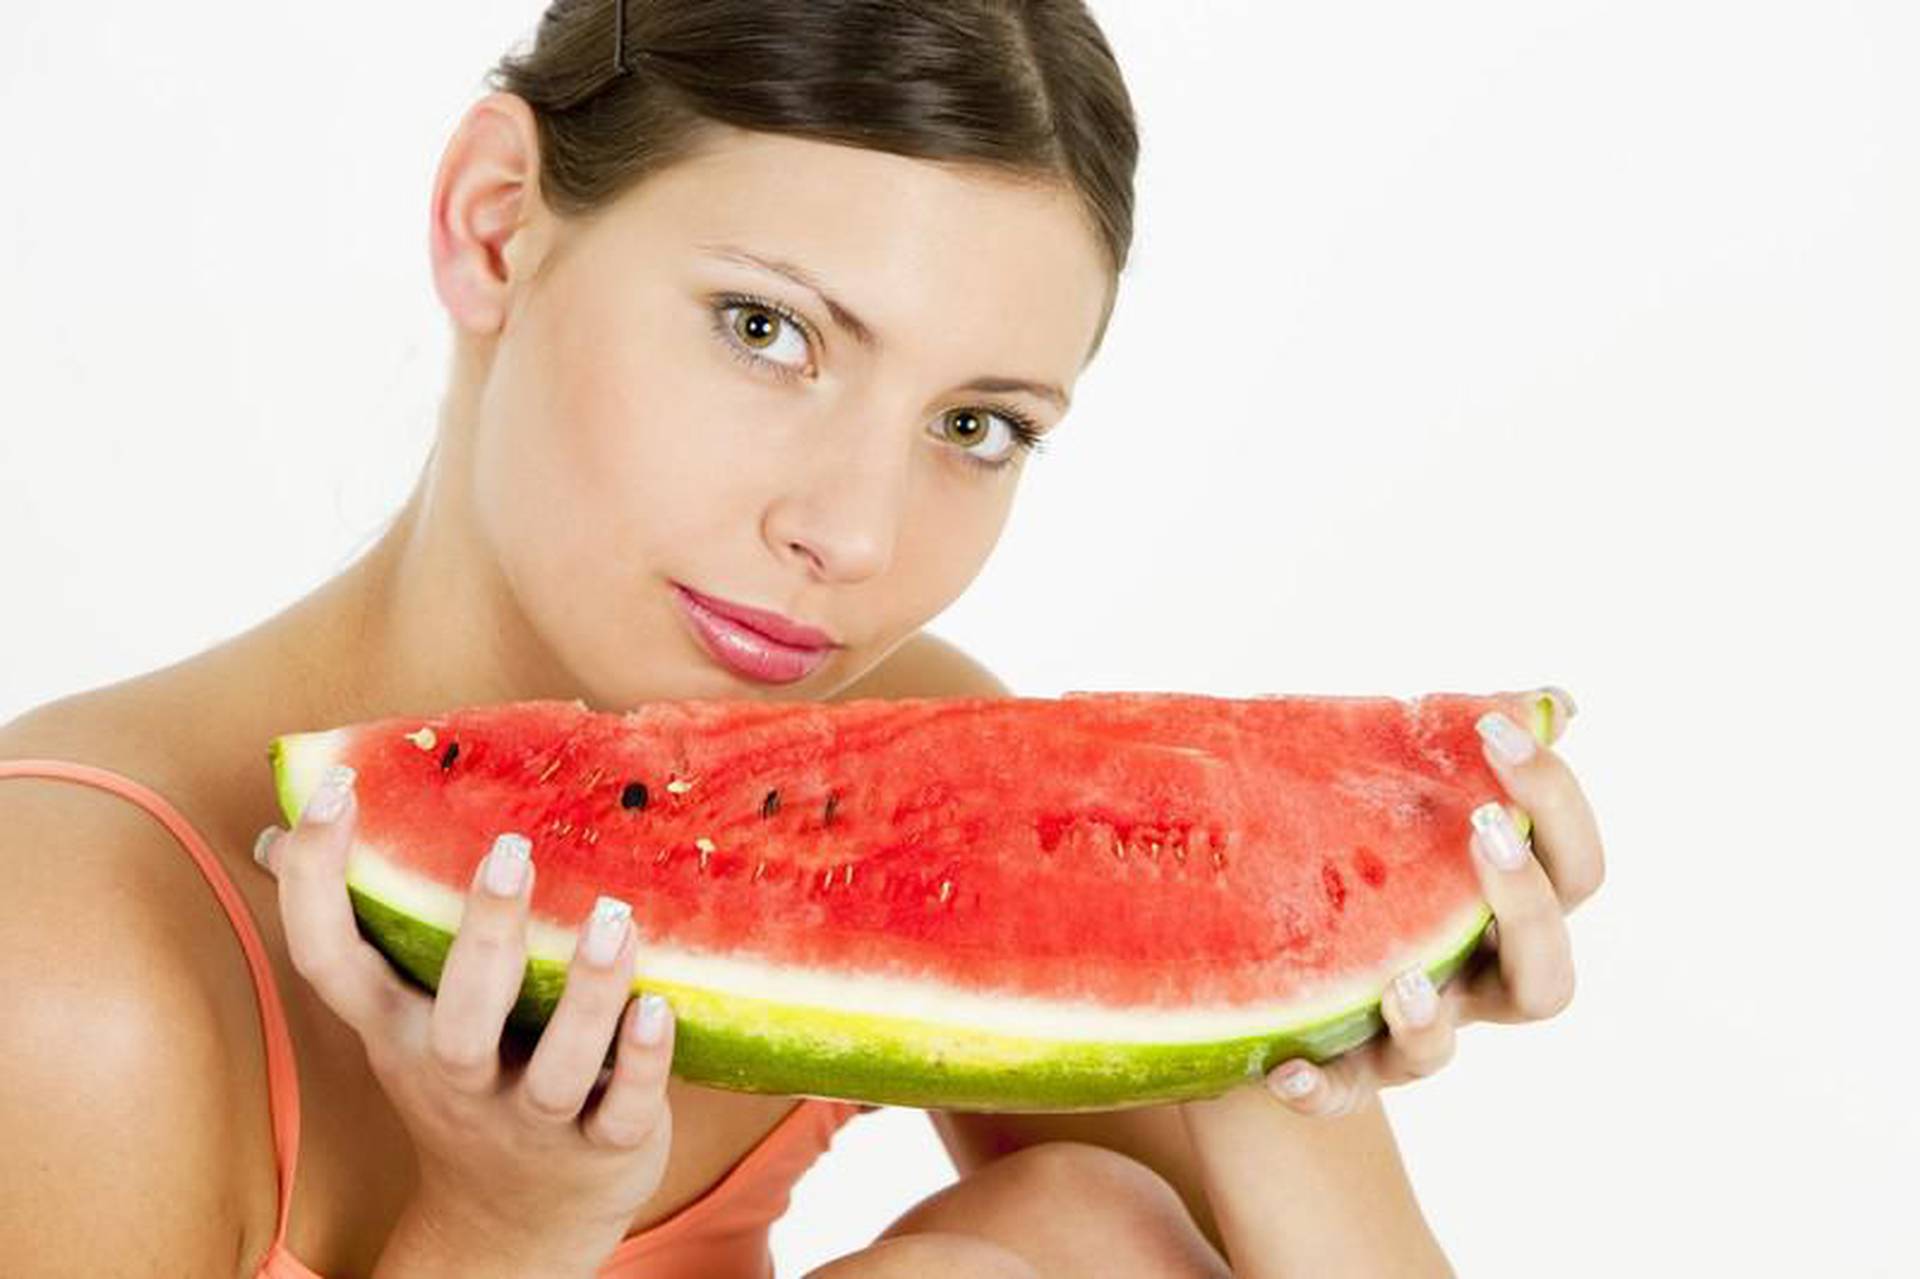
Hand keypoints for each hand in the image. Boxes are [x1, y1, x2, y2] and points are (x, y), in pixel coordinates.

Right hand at [253, 764, 677, 1265]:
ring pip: (555, 1065)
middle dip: (484, 935)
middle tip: (511, 846)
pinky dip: (643, 1063)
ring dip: (586, 993)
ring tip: (614, 917)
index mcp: (400, 1032)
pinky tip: (662, 1005)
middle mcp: (457, 1077)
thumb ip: (366, 933)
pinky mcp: (604, 1148)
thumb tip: (277, 835)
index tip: (337, 789)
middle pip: (459, 1017)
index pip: (333, 960)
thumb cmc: (462, 1084)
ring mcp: (532, 1119)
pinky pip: (624, 1109)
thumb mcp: (402, 1021)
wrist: (513, 1229)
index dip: (320, 882)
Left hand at [1261, 686, 1604, 1117]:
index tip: (1500, 727)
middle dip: (1524, 903)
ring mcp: (1409, 1035)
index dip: (1555, 805)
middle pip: (1546, 979)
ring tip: (1399, 977)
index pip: (1575, 873)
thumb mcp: (1405, 801)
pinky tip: (1283, 1069)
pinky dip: (1319, 1087)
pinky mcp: (1339, 1071)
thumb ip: (1464, 756)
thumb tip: (1555, 696)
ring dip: (1429, 1017)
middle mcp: (1473, 985)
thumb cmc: (1365, 860)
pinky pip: (1338, 1093)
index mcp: (1504, 914)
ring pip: (1445, 1050)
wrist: (1271, 954)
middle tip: (1482, 829)